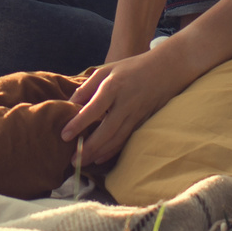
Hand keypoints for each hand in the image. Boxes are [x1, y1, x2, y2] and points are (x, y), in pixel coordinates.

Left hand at [61, 50, 185, 170]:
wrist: (166, 70)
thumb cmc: (131, 68)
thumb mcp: (107, 69)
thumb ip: (87, 87)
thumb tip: (70, 104)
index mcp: (114, 86)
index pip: (94, 108)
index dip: (79, 123)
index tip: (64, 135)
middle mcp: (126, 103)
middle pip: (106, 130)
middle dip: (89, 147)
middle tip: (73, 160)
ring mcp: (136, 114)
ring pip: (117, 139)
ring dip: (99, 153)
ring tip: (83, 162)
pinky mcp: (143, 122)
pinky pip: (126, 140)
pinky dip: (113, 151)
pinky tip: (100, 159)